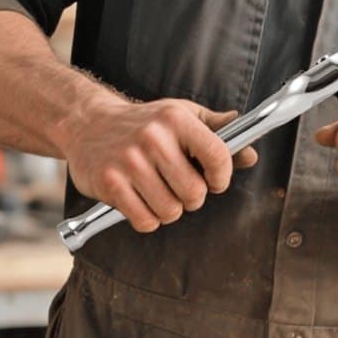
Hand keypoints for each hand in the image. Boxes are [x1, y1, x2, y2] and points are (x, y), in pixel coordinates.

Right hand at [65, 94, 257, 231]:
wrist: (87, 123)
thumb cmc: (144, 123)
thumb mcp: (182, 116)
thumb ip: (218, 133)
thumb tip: (251, 155)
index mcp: (176, 119)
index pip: (217, 155)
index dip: (222, 177)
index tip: (216, 181)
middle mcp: (153, 138)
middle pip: (195, 193)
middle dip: (192, 198)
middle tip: (179, 187)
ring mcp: (129, 161)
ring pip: (170, 211)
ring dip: (169, 210)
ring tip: (158, 192)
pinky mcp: (109, 183)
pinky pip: (145, 221)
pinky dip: (148, 219)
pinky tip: (140, 201)